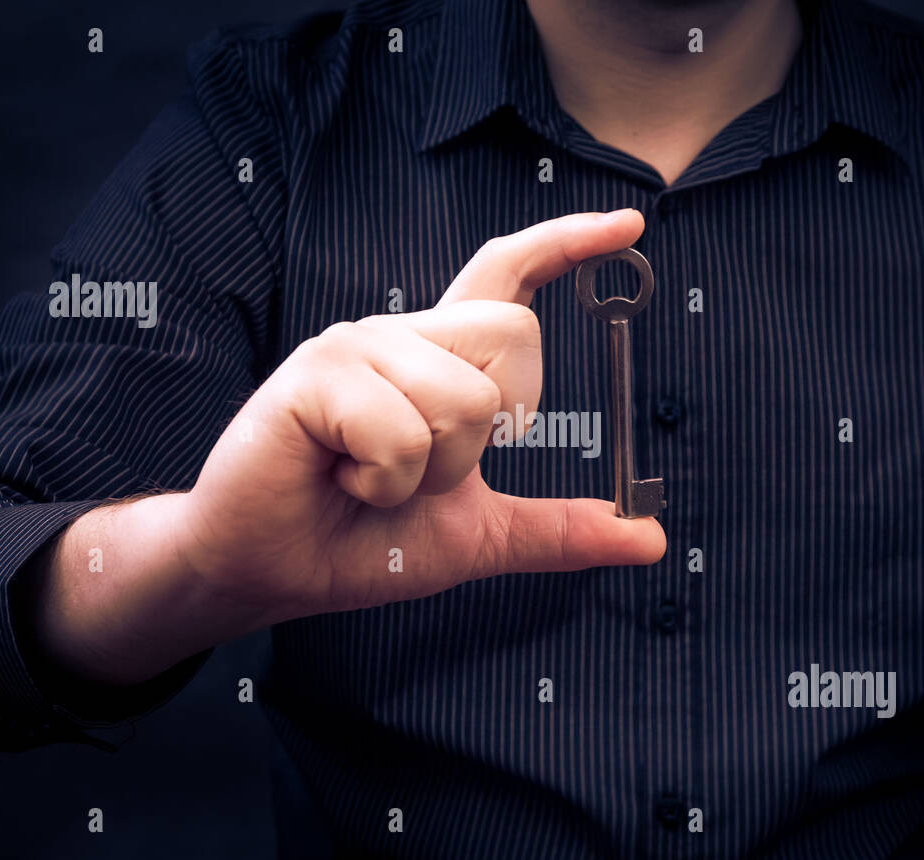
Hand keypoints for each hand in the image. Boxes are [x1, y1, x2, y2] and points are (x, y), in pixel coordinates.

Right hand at [176, 209, 665, 622]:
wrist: (274, 572)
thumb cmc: (363, 541)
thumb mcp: (480, 537)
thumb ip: (561, 528)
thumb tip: (649, 537)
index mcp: (439, 359)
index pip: (508, 277)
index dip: (568, 245)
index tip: (630, 224)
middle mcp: (401, 335)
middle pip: (516, 336)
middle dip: (490, 434)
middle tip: (420, 471)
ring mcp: (358, 345)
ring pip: (467, 397)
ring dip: (431, 473)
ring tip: (370, 480)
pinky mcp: (318, 372)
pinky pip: (404, 430)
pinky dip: (386, 483)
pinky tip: (340, 479)